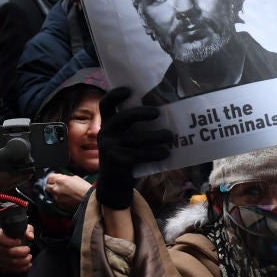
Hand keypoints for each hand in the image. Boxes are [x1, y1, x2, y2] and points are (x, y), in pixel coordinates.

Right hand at [0, 224, 33, 275]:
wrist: (3, 246)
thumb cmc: (12, 237)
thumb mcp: (19, 229)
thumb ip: (27, 230)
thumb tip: (30, 237)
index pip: (1, 239)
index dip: (12, 241)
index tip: (21, 242)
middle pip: (8, 252)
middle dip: (21, 252)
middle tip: (28, 250)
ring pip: (10, 262)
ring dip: (23, 261)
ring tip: (29, 258)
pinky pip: (11, 269)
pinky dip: (21, 268)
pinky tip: (27, 265)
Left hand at [46, 171, 92, 210]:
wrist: (89, 200)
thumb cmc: (84, 188)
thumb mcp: (75, 178)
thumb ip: (65, 178)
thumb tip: (62, 178)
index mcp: (60, 180)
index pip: (49, 177)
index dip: (52, 178)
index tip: (55, 178)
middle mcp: (56, 189)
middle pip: (48, 186)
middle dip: (52, 185)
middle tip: (57, 185)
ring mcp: (57, 198)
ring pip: (51, 194)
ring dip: (55, 192)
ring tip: (63, 193)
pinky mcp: (60, 205)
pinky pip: (56, 200)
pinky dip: (59, 199)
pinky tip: (66, 198)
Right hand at [95, 87, 171, 209]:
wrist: (114, 186)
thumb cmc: (125, 157)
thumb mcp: (124, 140)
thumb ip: (134, 128)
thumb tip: (164, 114)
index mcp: (107, 124)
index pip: (105, 104)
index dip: (115, 95)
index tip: (129, 90)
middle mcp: (105, 134)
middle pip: (123, 117)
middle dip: (141, 113)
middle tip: (158, 112)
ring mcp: (110, 148)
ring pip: (137, 138)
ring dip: (157, 136)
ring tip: (170, 136)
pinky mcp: (119, 161)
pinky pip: (141, 154)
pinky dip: (155, 153)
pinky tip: (166, 153)